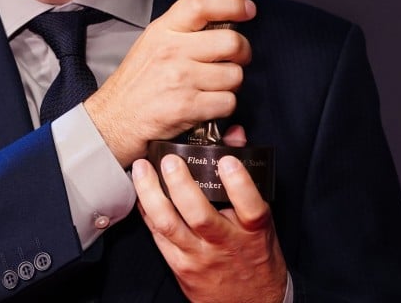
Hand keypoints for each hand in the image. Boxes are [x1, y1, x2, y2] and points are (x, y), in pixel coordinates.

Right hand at [84, 0, 253, 166]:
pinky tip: (207, 105)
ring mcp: (180, 79)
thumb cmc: (136, 84)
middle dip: (242, 53)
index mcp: (163, 30)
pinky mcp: (187, 107)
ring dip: (230, 85)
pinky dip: (223, 106)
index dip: (232, 3)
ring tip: (212, 87)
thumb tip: (221, 22)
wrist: (114, 120)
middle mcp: (172, 50)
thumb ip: (182, 30)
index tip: (247, 9)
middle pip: (232, 42)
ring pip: (235, 75)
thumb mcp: (151, 43)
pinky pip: (228, 102)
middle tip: (234, 60)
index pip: (202, 4)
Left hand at [131, 126, 286, 302]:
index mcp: (252, 231)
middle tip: (169, 159)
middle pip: (199, 215)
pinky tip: (139, 191)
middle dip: (181, 184)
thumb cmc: (255, 256)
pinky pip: (157, 235)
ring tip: (141, 168)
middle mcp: (224, 244)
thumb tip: (234, 135)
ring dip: (151, 194)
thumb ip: (246, 176)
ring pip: (169, 225)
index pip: (250, 206)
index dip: (239, 183)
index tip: (227, 160)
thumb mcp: (261, 222)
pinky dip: (146, 210)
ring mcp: (198, 256)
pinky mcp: (178, 265)